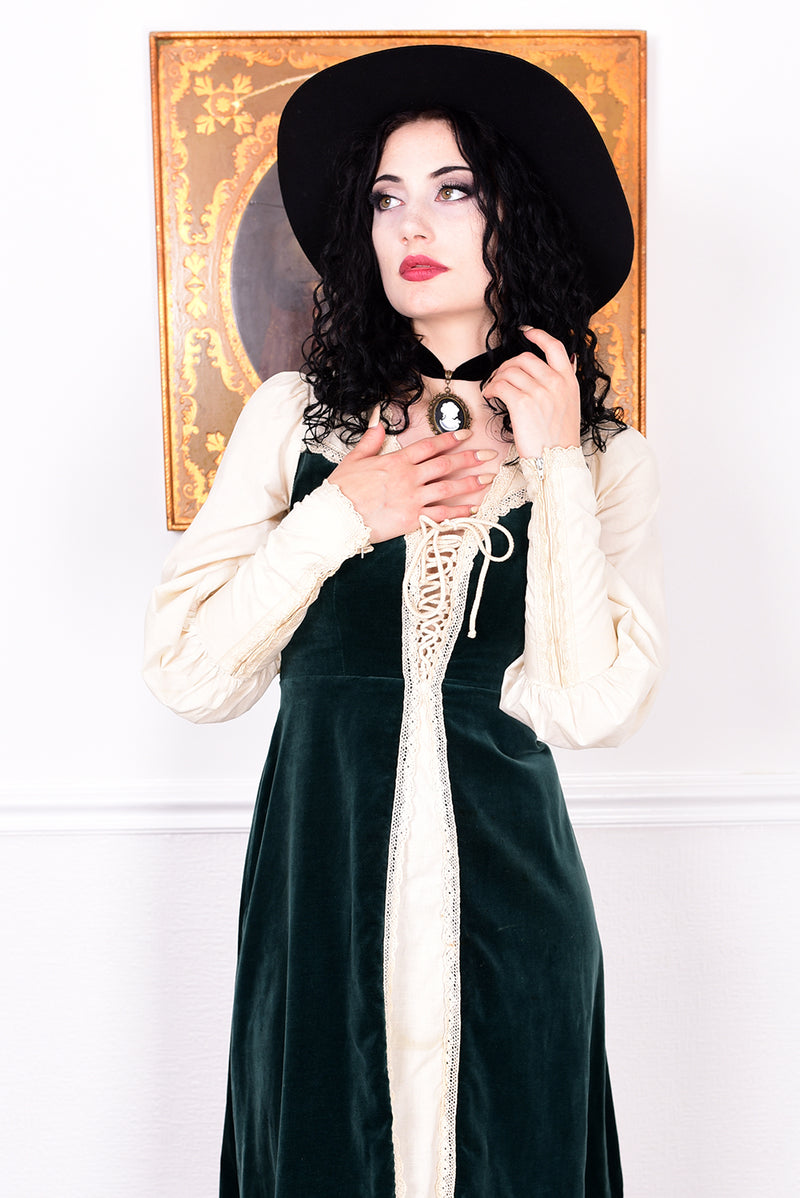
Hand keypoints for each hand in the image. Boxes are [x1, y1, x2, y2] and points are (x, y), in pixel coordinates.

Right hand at [329, 425, 495, 543]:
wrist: (335, 516)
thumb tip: (378, 423)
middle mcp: (408, 477)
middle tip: (488, 455)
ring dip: (471, 483)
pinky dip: (459, 512)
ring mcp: (412, 498)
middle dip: (470, 458)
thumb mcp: (354, 459)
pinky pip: (441, 515)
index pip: (429, 446)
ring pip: (448, 488)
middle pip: (446, 464)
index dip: (450, 439)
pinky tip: (473, 508)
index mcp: (396, 461)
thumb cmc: (342, 489)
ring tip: (488, 478)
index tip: (467, 435)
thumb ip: (370, 441)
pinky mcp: (411, 520)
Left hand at [484, 327, 579, 458]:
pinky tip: (490, 396)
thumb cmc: (560, 439)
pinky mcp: (522, 403)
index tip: (526, 332)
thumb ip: (564, 383)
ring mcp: (539, 392)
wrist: (557, 461)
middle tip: (500, 377)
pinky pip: (500, 385)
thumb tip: (563, 363)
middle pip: (524, 358)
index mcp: (568, 381)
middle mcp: (555, 382)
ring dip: (496, 378)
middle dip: (507, 365)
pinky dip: (491, 389)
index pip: (554, 346)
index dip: (538, 335)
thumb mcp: (570, 405)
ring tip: (493, 389)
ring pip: (509, 371)